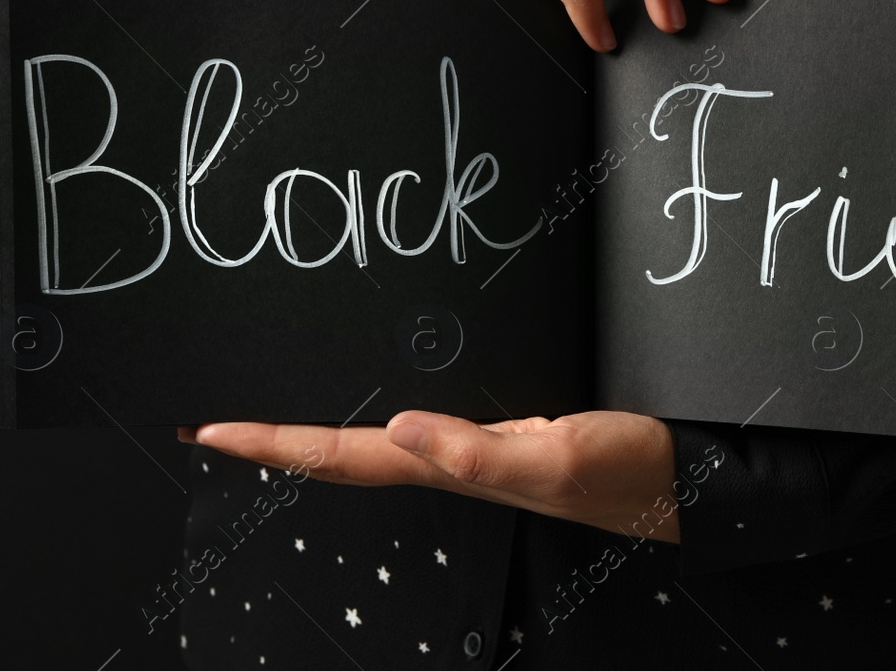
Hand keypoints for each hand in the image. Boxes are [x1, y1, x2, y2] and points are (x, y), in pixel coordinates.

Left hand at [182, 409, 681, 542]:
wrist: (683, 477)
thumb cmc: (628, 472)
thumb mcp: (554, 458)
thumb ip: (477, 451)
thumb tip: (397, 428)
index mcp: (453, 466)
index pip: (343, 457)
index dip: (275, 445)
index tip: (213, 433)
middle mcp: (455, 463)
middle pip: (343, 458)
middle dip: (277, 445)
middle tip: (216, 430)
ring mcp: (478, 454)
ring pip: (376, 448)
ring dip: (318, 438)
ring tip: (269, 427)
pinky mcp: (505, 439)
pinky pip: (419, 434)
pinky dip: (376, 427)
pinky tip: (379, 417)